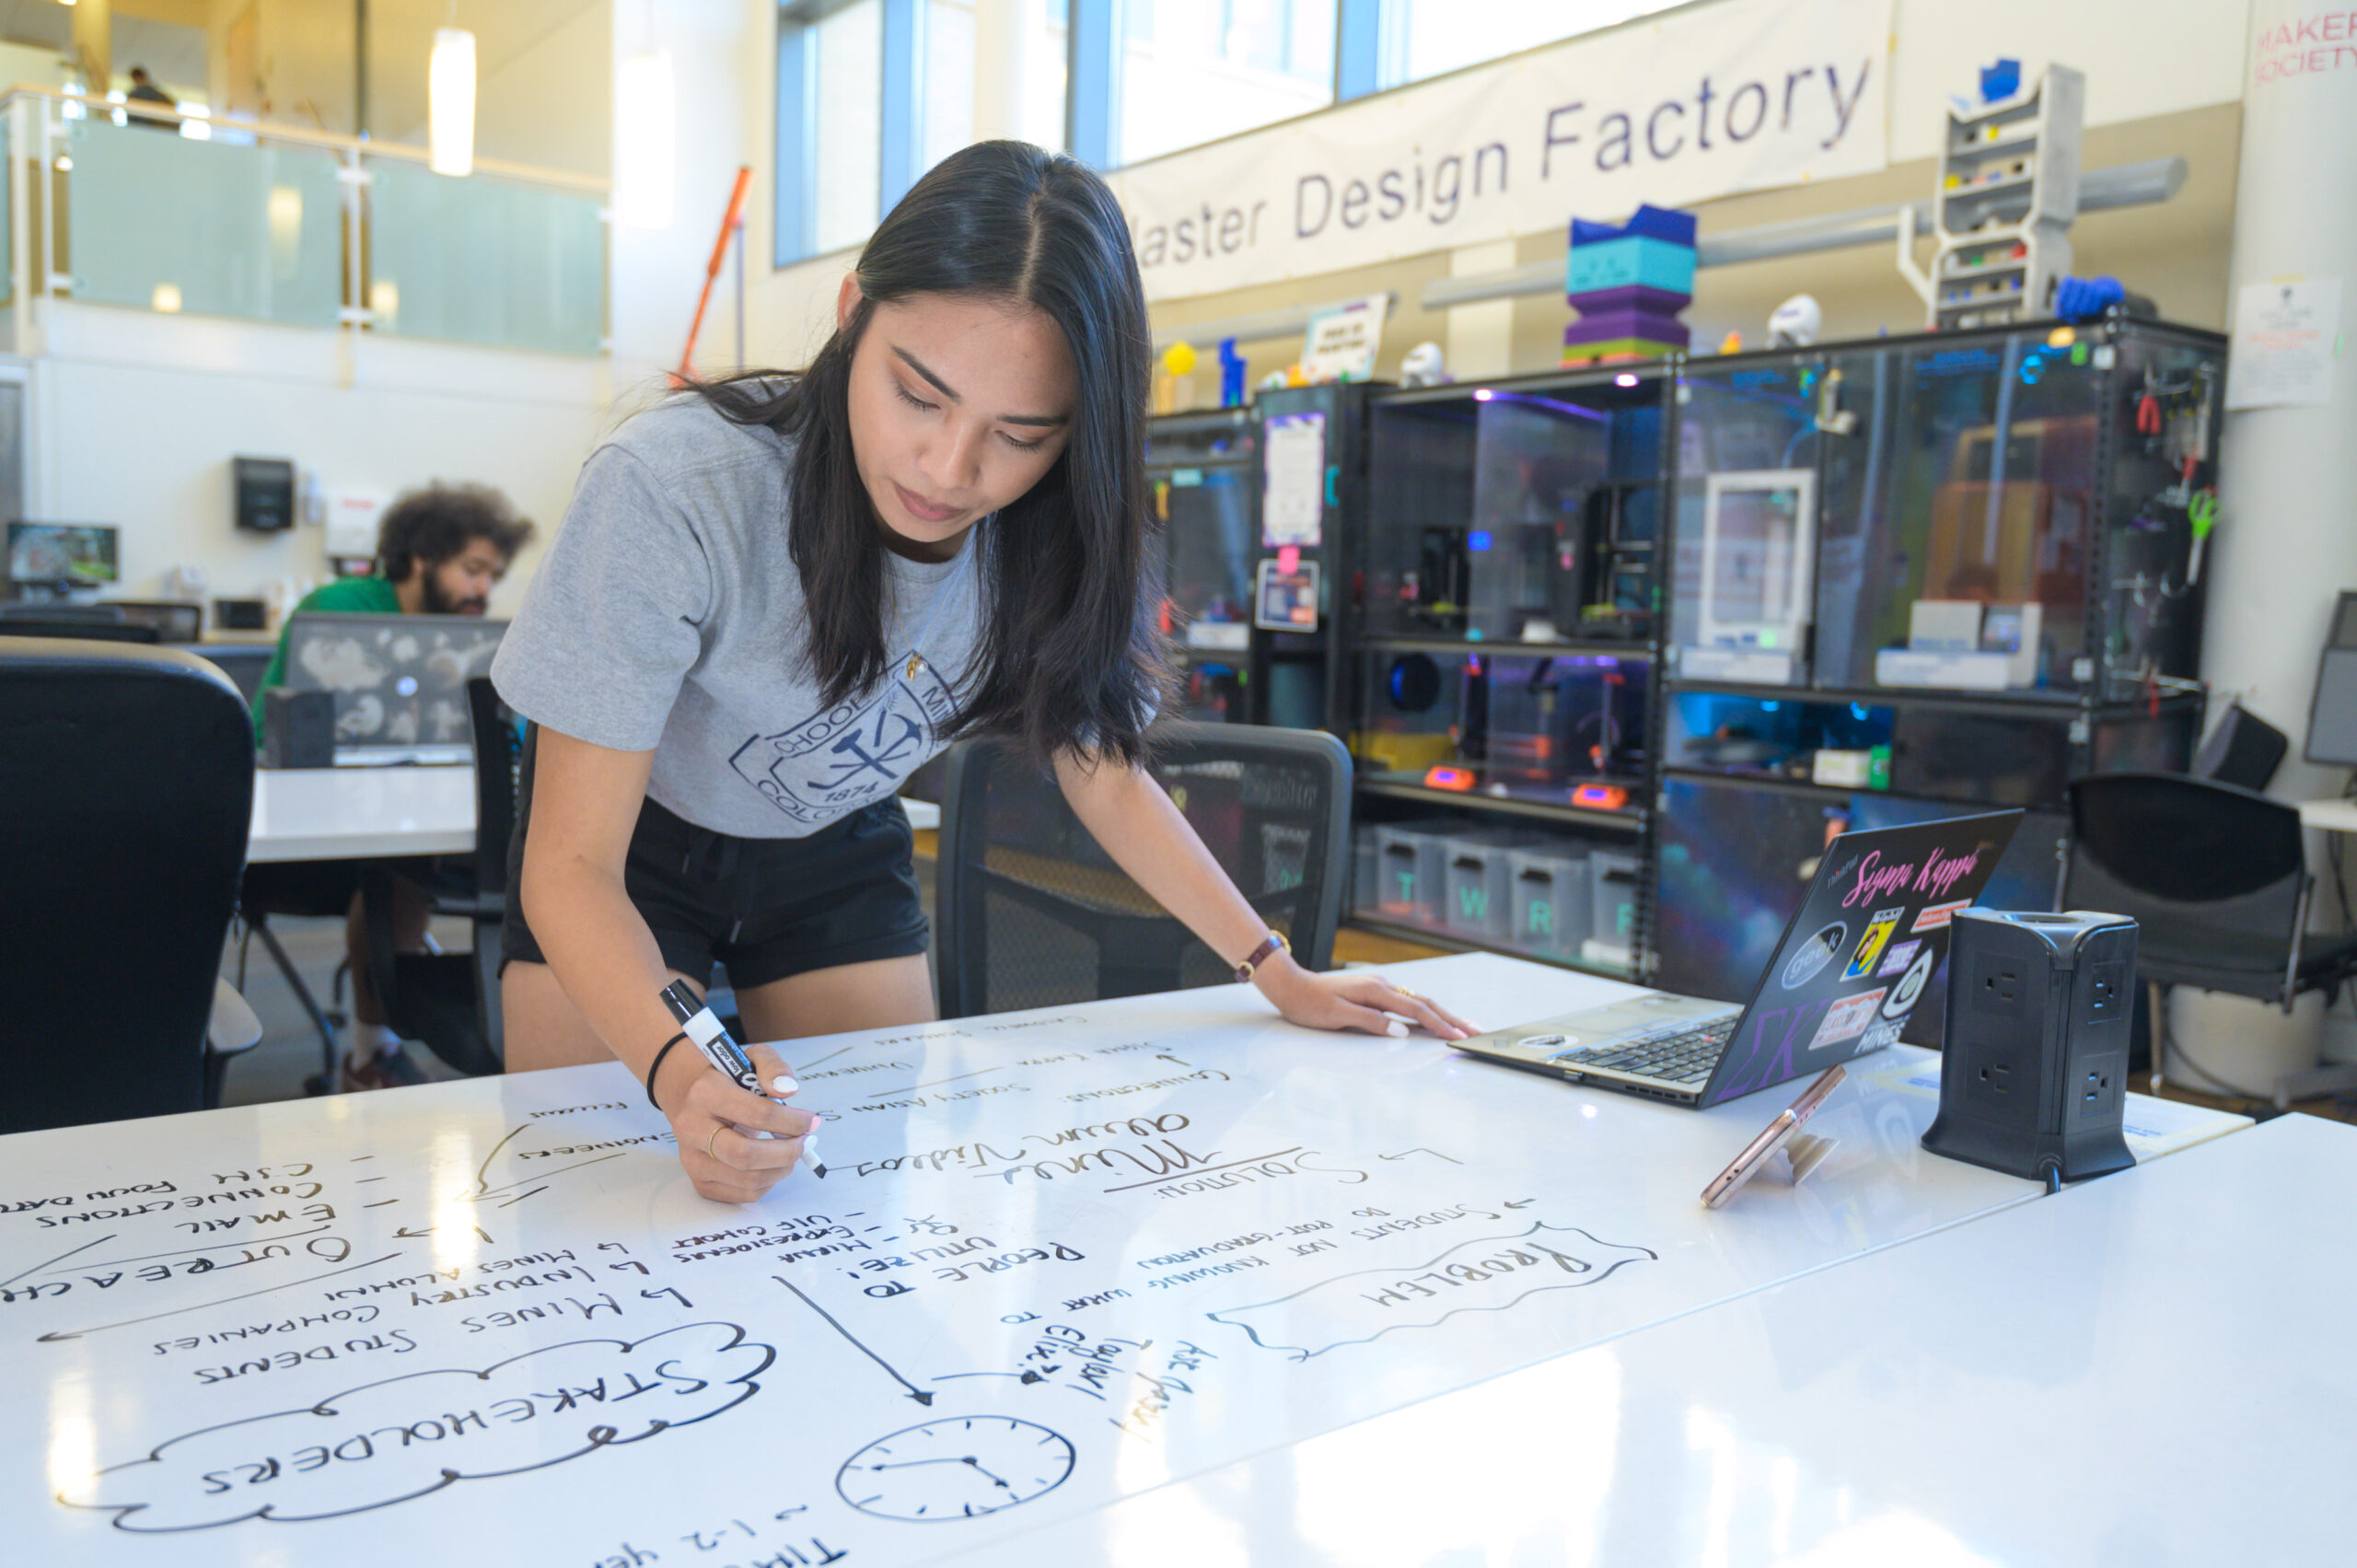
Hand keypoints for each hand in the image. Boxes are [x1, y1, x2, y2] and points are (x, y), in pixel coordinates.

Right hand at [654, 1038, 820, 1203]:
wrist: (697, 1101)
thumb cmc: (732, 1081)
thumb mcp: (754, 1059)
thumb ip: (774, 1068)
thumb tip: (789, 1091)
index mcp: (705, 1093)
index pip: (758, 1114)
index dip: (792, 1121)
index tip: (811, 1121)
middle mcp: (691, 1129)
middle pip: (746, 1156)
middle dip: (787, 1152)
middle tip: (807, 1142)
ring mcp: (692, 1160)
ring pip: (748, 1180)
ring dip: (782, 1169)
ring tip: (792, 1152)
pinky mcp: (700, 1183)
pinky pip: (744, 1195)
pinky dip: (768, 1183)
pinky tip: (772, 1165)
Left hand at [1252, 954, 1477, 1040]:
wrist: (1292, 986)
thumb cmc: (1310, 1004)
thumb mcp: (1338, 1016)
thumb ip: (1371, 1022)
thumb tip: (1402, 1032)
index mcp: (1376, 991)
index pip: (1416, 1011)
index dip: (1440, 1025)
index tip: (1459, 1036)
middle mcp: (1382, 985)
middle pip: (1424, 1003)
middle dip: (1451, 1018)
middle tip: (1474, 1030)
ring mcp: (1379, 986)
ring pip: (1417, 1000)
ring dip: (1441, 1013)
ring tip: (1460, 1025)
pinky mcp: (1374, 990)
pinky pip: (1406, 1000)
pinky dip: (1424, 1010)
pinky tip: (1431, 1017)